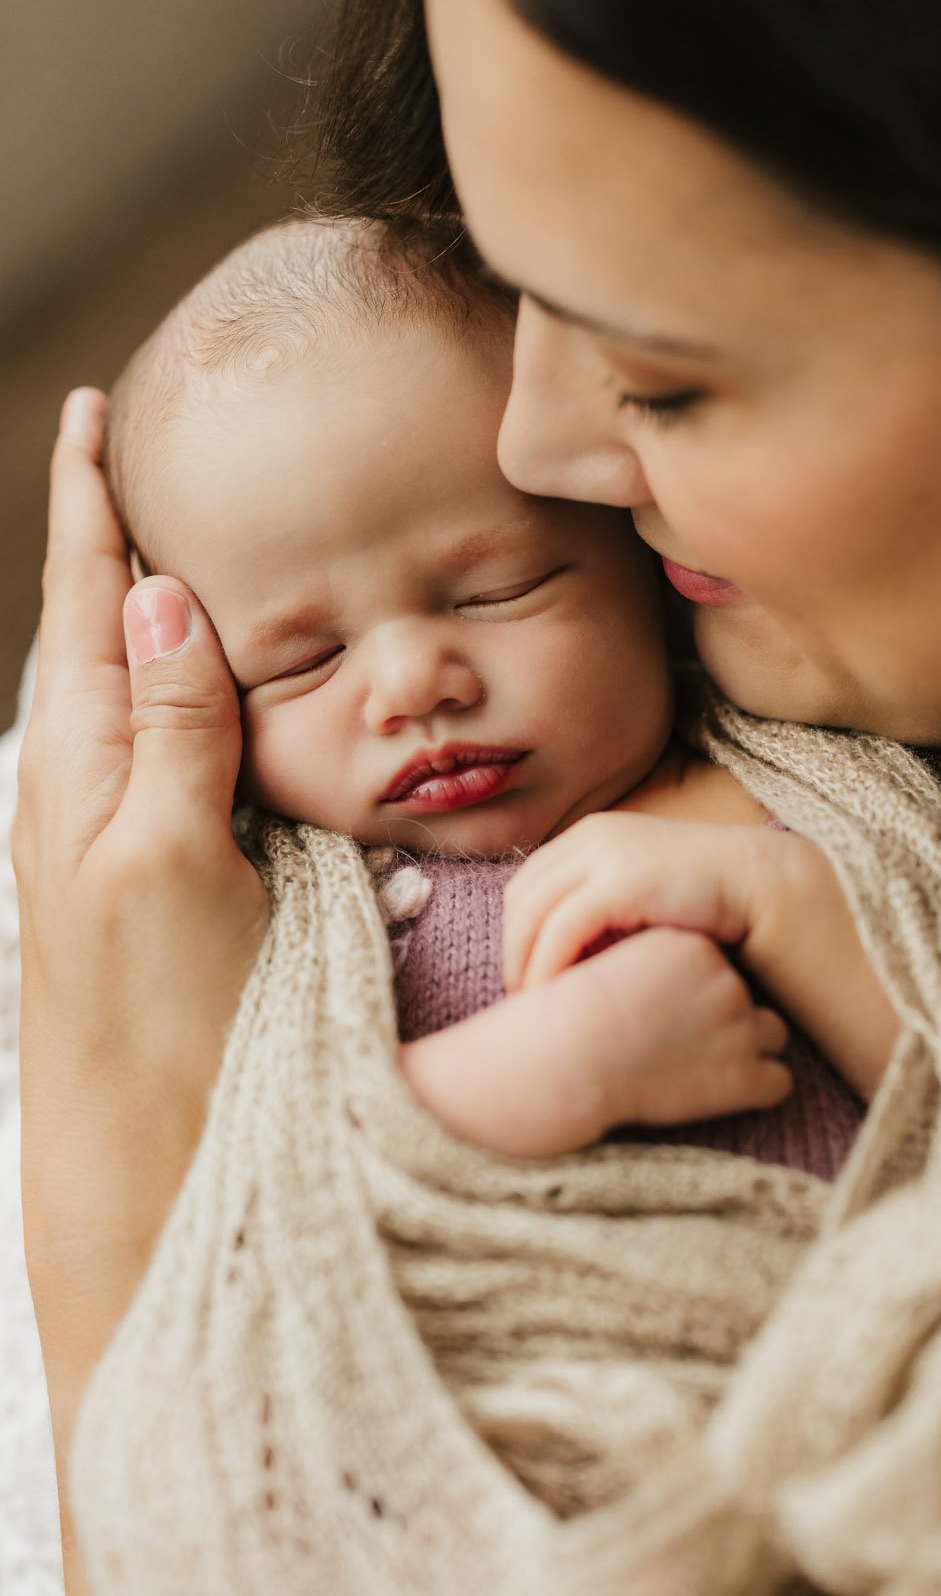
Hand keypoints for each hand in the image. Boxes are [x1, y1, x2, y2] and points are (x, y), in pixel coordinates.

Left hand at [16, 390, 266, 1429]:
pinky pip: (165, 758)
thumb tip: (160, 602)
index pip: (88, 611)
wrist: (150, 1178)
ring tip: (161, 552)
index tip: (95, 417)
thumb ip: (168, 736)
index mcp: (83, 779)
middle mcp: (89, 802)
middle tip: (126, 458)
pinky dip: (180, 698)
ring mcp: (120, 849)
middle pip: (97, 640)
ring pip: (127, 697)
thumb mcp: (168, 868)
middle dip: (108, 544)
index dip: (92, 511)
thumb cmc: (161, 1034)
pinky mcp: (162, 893)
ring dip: (139, 617)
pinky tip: (201, 705)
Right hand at [404, 926, 791, 1157]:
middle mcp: (727, 982)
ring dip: (744, 1050)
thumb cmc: (571, 1015)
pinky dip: (755, 1090)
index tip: (663, 1013)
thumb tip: (673, 962)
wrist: (559, 1060)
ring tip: (698, 1066)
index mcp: (695, 946)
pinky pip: (777, 1083)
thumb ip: (646, 954)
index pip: (721, 963)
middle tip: (677, 1043)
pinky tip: (719, 1093)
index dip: (697, 991)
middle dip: (721, 1019)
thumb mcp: (608, 960)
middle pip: (745, 995)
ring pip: (772, 1033)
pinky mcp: (743, 1077)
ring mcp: (739, 1028)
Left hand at [506, 809, 896, 1100]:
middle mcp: (590, 836)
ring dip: (523, 961)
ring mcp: (602, 854)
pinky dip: (547, 964)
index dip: (518, 931)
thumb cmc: (707, 898)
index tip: (524, 974)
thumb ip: (603, 906)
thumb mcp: (643, 891)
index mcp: (591, 834)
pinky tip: (552, 995)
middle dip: (513, 948)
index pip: (529, 884)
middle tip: (520, 996)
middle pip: (522, 898)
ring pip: (532, 913)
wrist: (762, 885)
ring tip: (533, 1003)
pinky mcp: (618, 881)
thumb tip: (570, 951)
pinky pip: (561, 929)